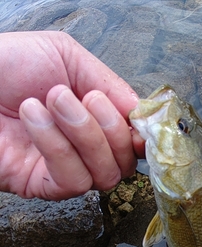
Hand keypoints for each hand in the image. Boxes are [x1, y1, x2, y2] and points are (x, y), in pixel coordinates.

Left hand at [0, 30, 144, 199]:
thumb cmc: (8, 64)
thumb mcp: (68, 58)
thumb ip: (110, 83)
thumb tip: (142, 114)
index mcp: (96, 120)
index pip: (135, 141)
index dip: (142, 135)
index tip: (140, 121)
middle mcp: (86, 150)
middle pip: (126, 164)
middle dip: (109, 128)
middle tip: (82, 97)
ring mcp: (66, 170)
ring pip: (104, 175)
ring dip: (82, 133)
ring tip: (52, 99)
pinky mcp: (43, 186)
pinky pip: (72, 181)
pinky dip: (56, 146)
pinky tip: (33, 117)